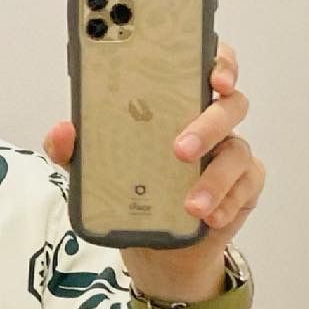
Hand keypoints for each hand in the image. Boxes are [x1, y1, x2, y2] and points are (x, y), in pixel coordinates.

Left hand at [43, 39, 265, 299]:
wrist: (153, 246)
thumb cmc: (131, 189)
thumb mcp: (94, 171)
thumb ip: (74, 149)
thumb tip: (62, 131)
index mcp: (180, 103)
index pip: (209, 64)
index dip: (219, 62)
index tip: (214, 77)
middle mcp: (211, 121)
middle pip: (229, 105)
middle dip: (208, 125)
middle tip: (180, 150)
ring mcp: (230, 153)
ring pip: (237, 151)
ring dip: (215, 178)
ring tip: (191, 205)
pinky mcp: (243, 187)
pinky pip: (246, 188)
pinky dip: (228, 203)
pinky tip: (209, 217)